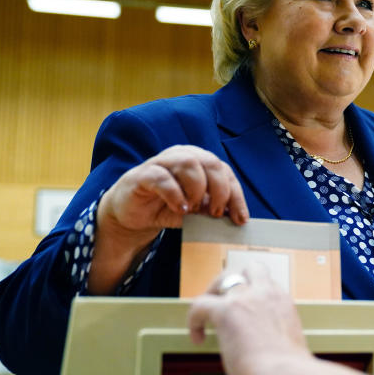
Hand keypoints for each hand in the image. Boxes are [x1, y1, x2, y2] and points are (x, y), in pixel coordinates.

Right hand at [100, 144, 248, 238]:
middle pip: (211, 162)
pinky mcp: (142, 174)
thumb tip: (234, 216)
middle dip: (220, 190)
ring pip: (189, 163)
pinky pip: (162, 178)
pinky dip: (175, 194)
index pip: (225, 171)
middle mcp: (182, 156)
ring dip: (197, 189)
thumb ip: (211, 209)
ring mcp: (161, 162)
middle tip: (216, 213)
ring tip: (193, 209)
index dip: (236, 195)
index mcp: (199, 161)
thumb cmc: (167, 207)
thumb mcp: (195, 210)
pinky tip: (179, 209)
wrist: (132, 215)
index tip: (241, 218)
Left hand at [188, 261, 310, 374]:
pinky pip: (200, 304)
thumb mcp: (287, 346)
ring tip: (206, 312)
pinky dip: (194, 320)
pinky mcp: (227, 311)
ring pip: (227, 276)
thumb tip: (261, 351)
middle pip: (250, 269)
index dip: (254, 295)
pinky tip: (197, 338)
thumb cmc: (289, 372)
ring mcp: (247, 299)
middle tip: (223, 302)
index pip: (267, 285)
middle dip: (235, 282)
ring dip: (215, 290)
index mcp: (284, 303)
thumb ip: (273, 338)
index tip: (247, 316)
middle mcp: (267, 294)